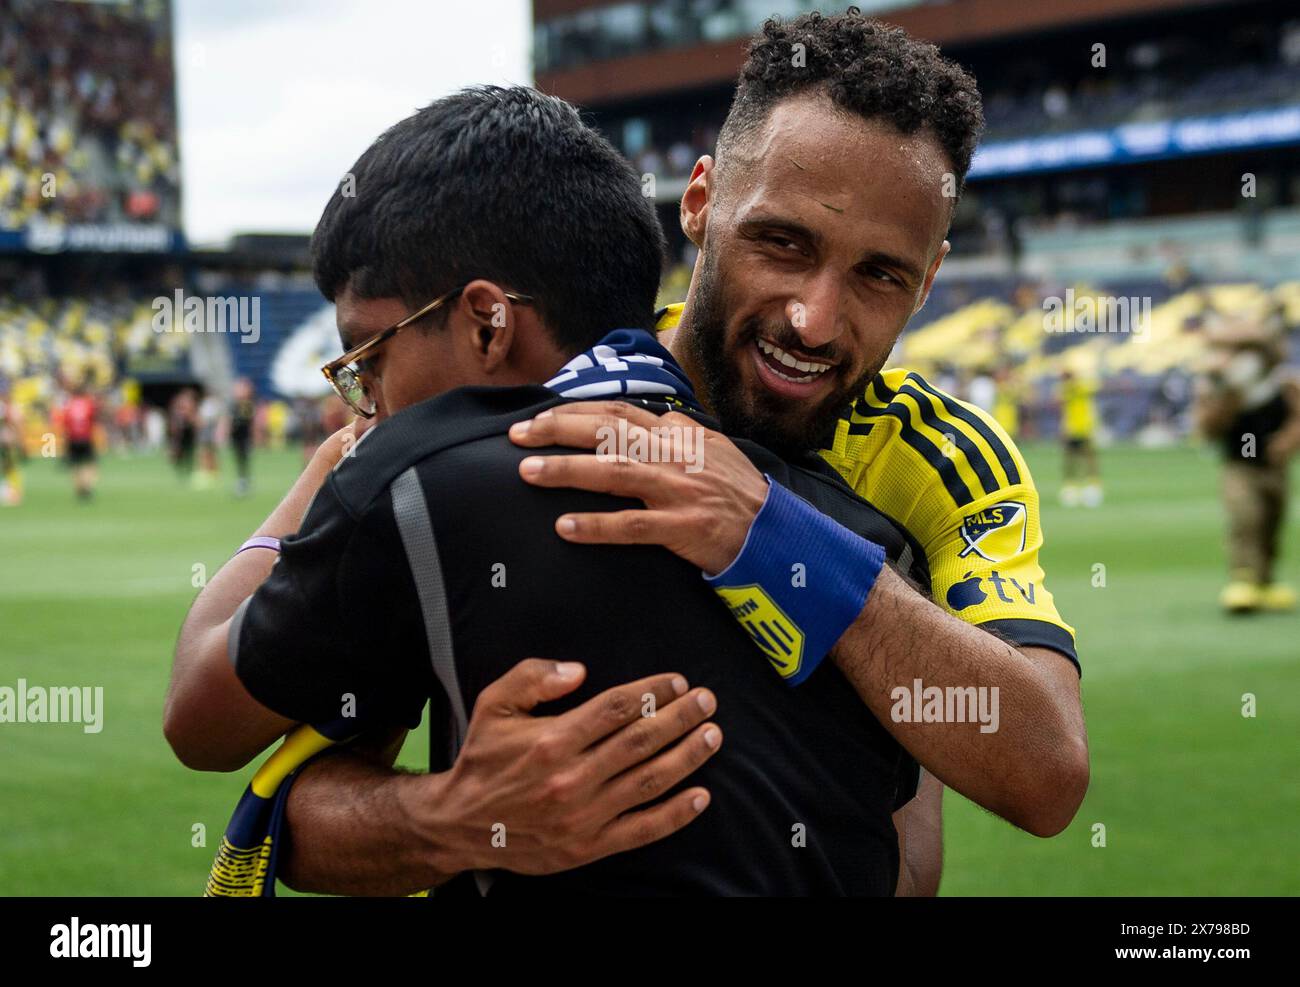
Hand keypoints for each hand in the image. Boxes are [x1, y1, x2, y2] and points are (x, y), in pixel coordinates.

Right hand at [410, 658, 722, 875]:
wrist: (460, 825)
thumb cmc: (482, 759)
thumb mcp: (493, 704)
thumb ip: (533, 677)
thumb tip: (578, 670)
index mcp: (552, 740)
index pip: (617, 708)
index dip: (653, 692)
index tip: (678, 682)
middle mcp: (572, 777)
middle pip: (641, 741)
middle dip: (681, 718)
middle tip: (708, 701)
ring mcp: (583, 815)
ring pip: (649, 781)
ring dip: (687, 758)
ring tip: (712, 736)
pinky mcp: (588, 846)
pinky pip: (642, 830)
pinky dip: (675, 815)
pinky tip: (701, 797)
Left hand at [509, 400, 767, 573]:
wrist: (776, 533)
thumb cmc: (737, 493)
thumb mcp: (712, 450)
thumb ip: (677, 435)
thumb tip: (650, 421)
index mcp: (676, 436)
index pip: (616, 412)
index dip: (572, 412)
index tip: (537, 417)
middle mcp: (674, 456)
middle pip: (606, 433)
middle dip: (557, 430)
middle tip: (516, 436)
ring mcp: (678, 490)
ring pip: (613, 472)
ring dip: (567, 470)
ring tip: (527, 472)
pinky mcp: (684, 527)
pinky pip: (632, 527)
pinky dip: (597, 525)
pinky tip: (564, 527)